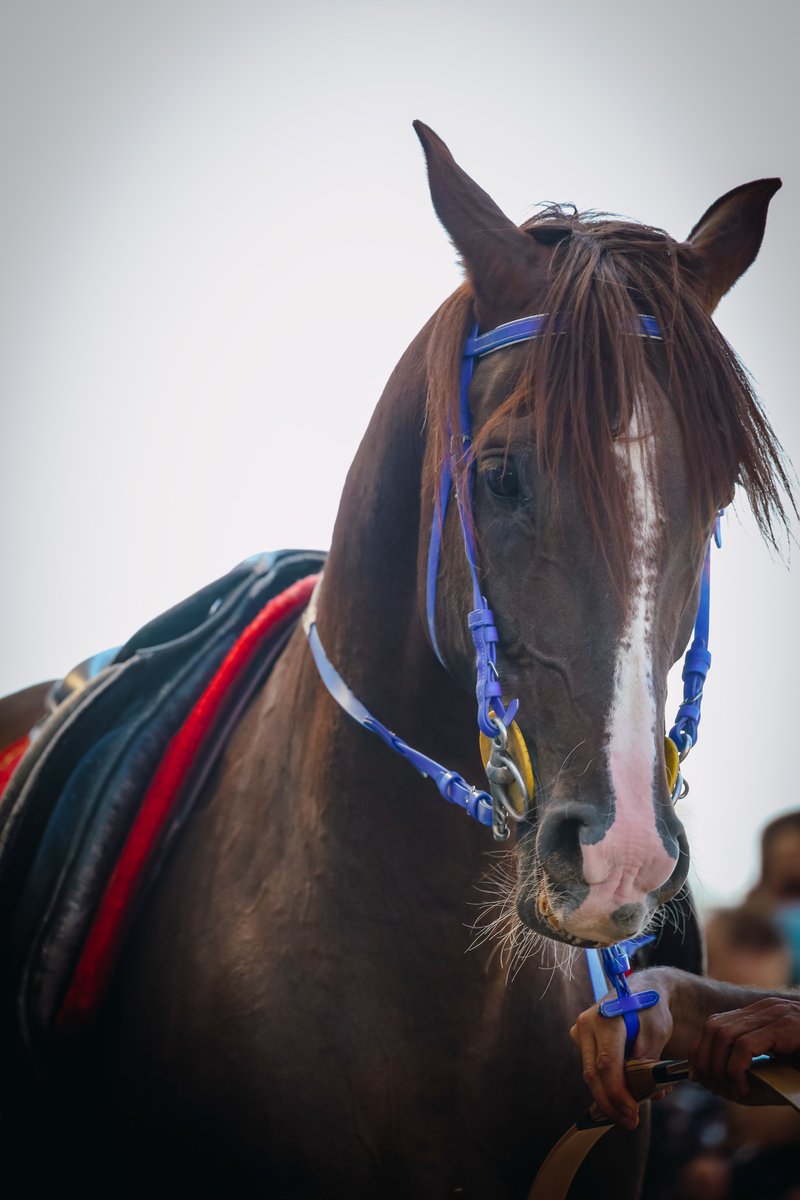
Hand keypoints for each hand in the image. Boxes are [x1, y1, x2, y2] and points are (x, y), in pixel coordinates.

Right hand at [569, 969, 673, 1128]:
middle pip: (593, 1074)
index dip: (618, 1093)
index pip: (607, 1064)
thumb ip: (648, 1062)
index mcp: (605, 1018)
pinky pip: (592, 1069)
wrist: (640, 988)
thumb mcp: (656, 1033)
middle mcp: (586, 1024)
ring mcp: (580, 1032)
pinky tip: (622, 1099)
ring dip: (609, 1097)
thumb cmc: (650, 1008)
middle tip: (629, 1122)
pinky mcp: (582, 1040)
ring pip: (591, 1074)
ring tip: (629, 1114)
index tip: (632, 1113)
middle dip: (610, 1103)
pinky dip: (606, 1085)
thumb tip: (650, 1094)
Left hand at [690, 997, 799, 1100]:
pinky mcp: (784, 1027)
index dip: (701, 1050)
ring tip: (729, 1091)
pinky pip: (745, 1046)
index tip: (699, 1075)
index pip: (715, 1023)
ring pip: (724, 1035)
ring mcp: (774, 1014)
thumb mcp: (782, 1061)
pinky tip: (744, 1088)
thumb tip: (717, 1084)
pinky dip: (736, 1070)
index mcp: (760, 1013)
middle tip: (712, 1087)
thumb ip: (753, 1065)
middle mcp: (764, 1009)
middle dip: (705, 1060)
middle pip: (713, 1027)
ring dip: (719, 1068)